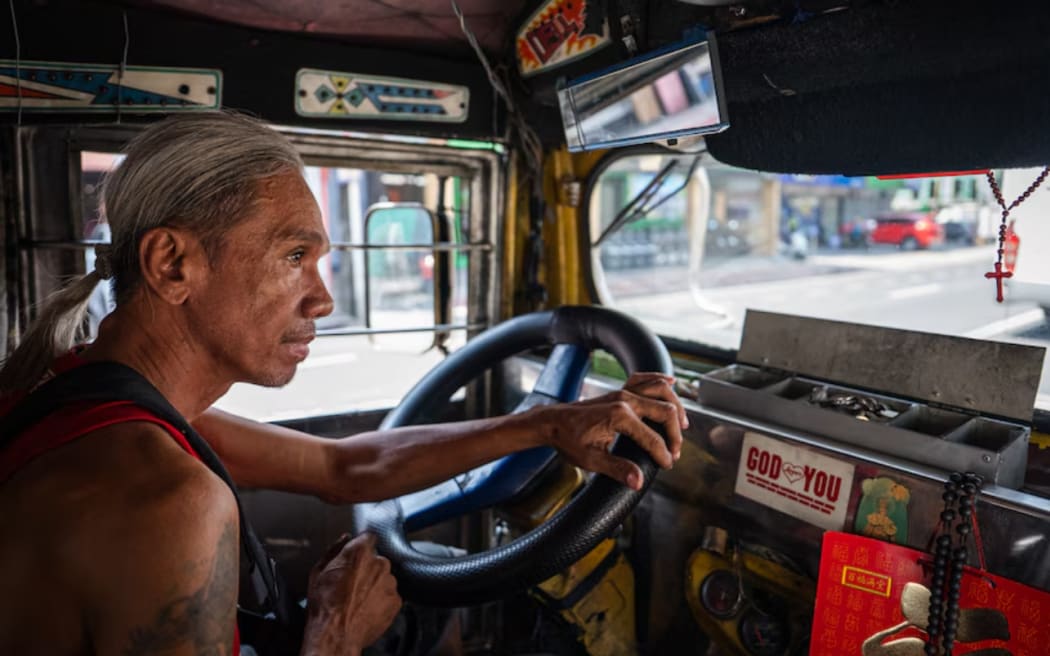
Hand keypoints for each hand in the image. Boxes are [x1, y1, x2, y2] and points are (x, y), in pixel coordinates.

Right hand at [302, 533, 401, 654]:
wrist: (335, 635)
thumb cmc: (324, 606)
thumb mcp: (318, 572)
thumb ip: (334, 550)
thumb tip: (344, 539)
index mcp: (359, 553)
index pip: (368, 537)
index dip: (362, 546)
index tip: (358, 553)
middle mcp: (379, 564)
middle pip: (377, 560)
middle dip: (367, 568)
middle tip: (353, 583)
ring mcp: (390, 582)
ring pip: (385, 578)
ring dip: (375, 585)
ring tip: (358, 599)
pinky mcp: (396, 600)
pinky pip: (390, 595)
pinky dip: (381, 600)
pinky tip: (366, 608)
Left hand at [533, 372, 686, 490]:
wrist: (551, 422)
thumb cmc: (568, 440)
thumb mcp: (591, 459)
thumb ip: (617, 469)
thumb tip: (637, 481)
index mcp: (619, 416)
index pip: (652, 438)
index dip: (663, 454)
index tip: (667, 465)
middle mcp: (624, 400)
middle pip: (664, 411)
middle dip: (675, 433)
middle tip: (675, 451)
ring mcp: (622, 392)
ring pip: (659, 390)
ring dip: (675, 405)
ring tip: (683, 424)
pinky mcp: (619, 391)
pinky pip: (644, 379)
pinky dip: (660, 380)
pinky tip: (672, 384)